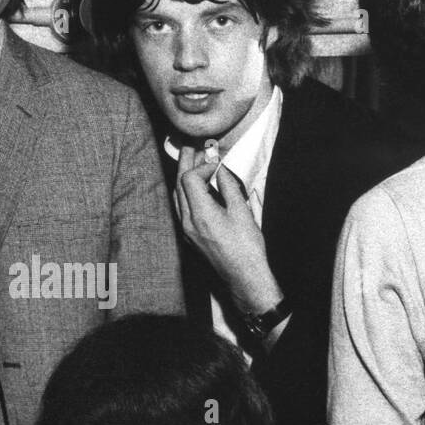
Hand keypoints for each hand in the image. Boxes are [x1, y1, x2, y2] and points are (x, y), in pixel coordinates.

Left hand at [174, 145, 280, 314]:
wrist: (244, 278)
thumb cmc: (247, 248)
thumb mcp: (242, 212)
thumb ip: (229, 187)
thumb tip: (221, 168)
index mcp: (200, 214)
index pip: (189, 178)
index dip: (202, 165)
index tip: (218, 163)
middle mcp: (188, 222)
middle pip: (179, 185)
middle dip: (185, 163)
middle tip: (191, 146)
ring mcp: (186, 230)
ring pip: (177, 196)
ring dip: (184, 177)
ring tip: (192, 162)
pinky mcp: (190, 237)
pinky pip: (182, 208)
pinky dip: (186, 192)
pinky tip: (196, 187)